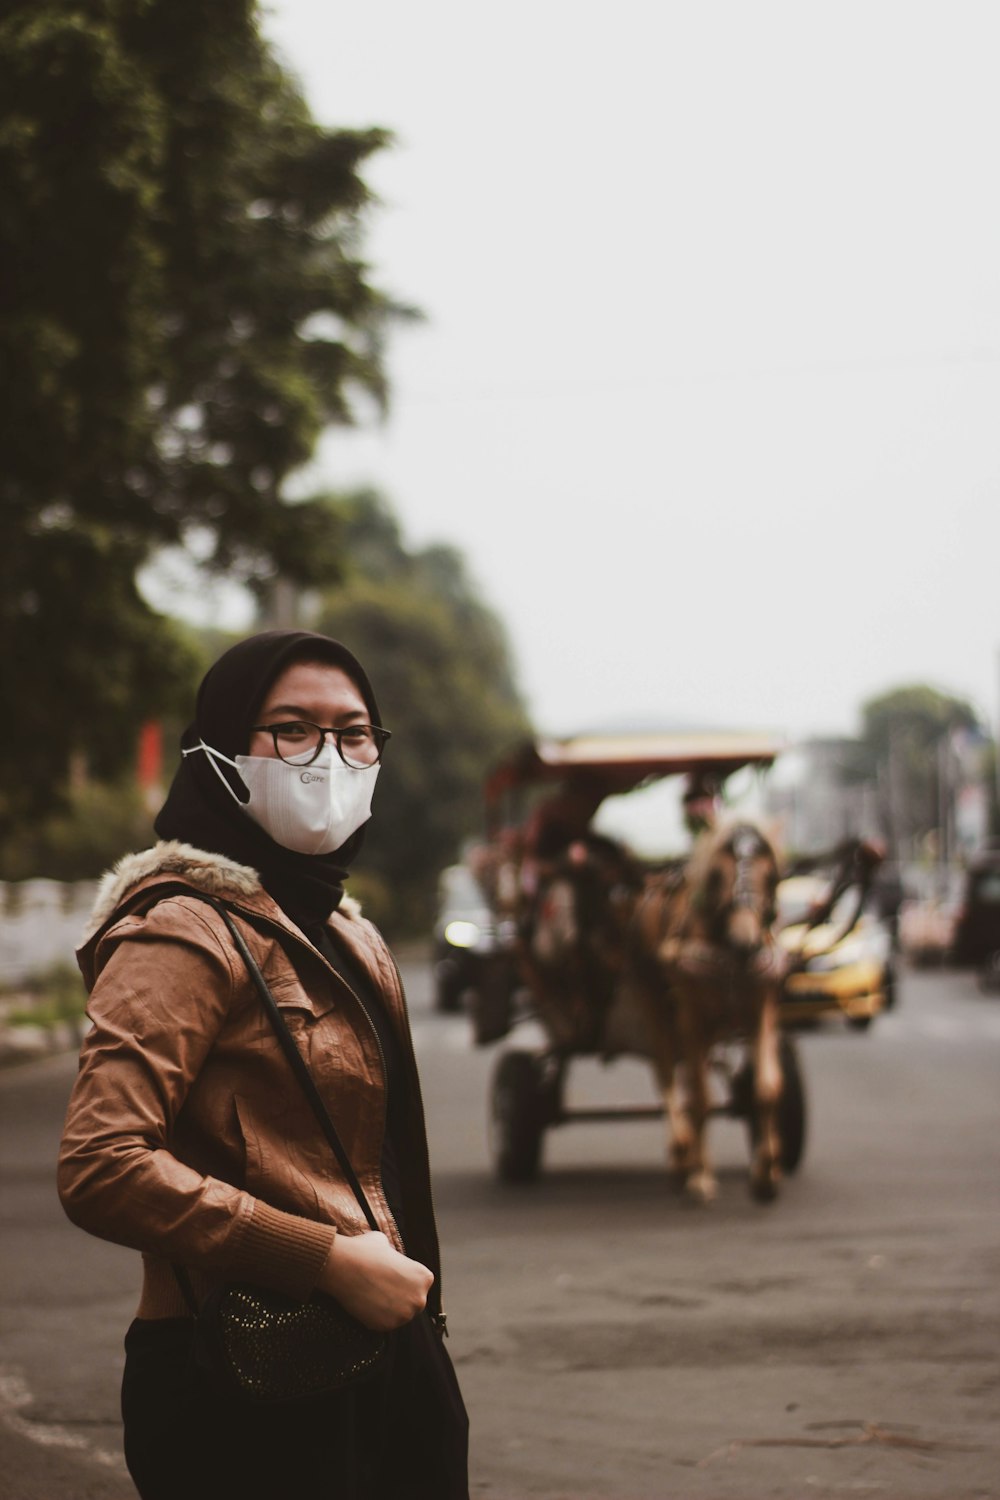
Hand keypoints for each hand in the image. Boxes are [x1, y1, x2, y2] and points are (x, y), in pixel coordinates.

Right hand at [318, 1230, 432, 1330]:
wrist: (344, 1267)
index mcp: (424, 1278)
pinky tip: (367, 1303)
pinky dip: (376, 1317)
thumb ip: (396, 1256)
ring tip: (373, 1295)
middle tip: (382, 1288)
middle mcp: (419, 1299)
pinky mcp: (386, 1327)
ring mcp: (403, 1316)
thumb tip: (390, 1258)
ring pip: (399, 1315)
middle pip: (413, 1302)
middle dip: (400, 1296)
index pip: (420, 1283)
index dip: (405, 1280)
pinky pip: (384, 1324)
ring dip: (389, 1308)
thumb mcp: (386, 1243)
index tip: (393, 1276)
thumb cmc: (365, 1251)